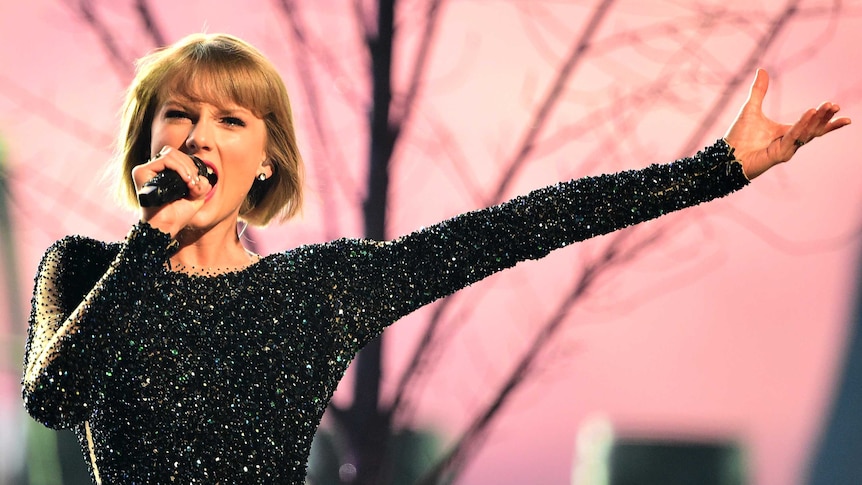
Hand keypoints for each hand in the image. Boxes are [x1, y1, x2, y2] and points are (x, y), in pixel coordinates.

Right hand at [131, 146, 211, 236]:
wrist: (167, 226)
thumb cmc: (178, 214)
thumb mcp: (196, 196)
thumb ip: (201, 182)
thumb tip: (203, 174)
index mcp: (162, 172)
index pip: (176, 156)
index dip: (190, 165)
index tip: (196, 182)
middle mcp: (152, 169)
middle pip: (174, 152)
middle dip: (190, 165)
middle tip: (194, 183)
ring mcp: (145, 170)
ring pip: (170, 154)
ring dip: (186, 167)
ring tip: (191, 183)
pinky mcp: (141, 172)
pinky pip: (165, 160)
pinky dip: (180, 168)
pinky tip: (186, 180)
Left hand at [723, 69, 850, 179]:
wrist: (726, 155)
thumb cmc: (738, 137)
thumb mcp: (750, 108)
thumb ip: (758, 91)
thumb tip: (762, 70)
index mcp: (786, 132)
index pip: (812, 125)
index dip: (826, 118)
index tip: (837, 107)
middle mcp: (789, 141)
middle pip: (813, 129)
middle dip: (825, 117)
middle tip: (834, 105)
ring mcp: (786, 149)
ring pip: (806, 133)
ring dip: (816, 120)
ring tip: (826, 107)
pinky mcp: (779, 155)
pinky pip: (793, 137)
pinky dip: (801, 126)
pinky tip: (809, 114)